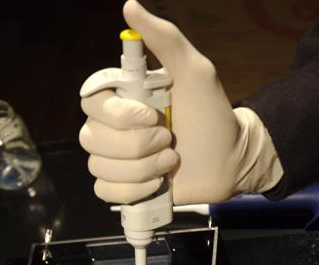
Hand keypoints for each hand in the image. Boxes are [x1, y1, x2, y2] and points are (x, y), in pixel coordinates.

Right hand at [79, 0, 282, 204]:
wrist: (228, 162)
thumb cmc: (212, 115)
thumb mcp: (196, 72)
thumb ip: (166, 40)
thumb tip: (130, 7)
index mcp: (122, 100)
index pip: (90, 103)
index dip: (118, 116)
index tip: (154, 117)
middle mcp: (113, 129)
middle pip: (92, 139)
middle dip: (137, 146)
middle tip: (169, 141)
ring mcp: (117, 160)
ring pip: (99, 168)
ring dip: (141, 170)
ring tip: (170, 163)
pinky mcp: (124, 187)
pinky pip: (104, 191)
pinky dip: (131, 191)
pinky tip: (156, 183)